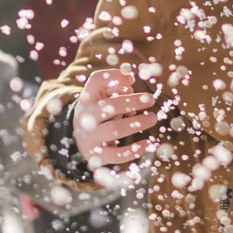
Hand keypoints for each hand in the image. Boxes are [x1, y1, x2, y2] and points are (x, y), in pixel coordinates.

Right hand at [73, 66, 158, 182]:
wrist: (80, 142)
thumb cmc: (100, 114)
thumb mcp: (102, 98)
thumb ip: (115, 87)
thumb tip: (129, 80)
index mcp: (87, 99)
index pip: (95, 81)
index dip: (113, 76)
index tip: (131, 78)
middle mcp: (86, 117)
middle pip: (109, 107)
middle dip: (132, 102)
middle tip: (150, 100)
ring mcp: (91, 138)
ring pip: (114, 130)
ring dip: (136, 123)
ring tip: (152, 118)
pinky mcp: (98, 156)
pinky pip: (116, 155)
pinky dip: (133, 150)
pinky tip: (148, 144)